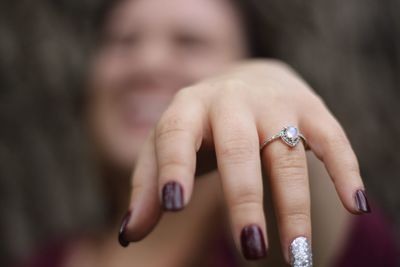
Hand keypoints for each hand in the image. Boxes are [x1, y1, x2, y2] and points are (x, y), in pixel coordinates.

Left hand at [119, 59, 367, 262]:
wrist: (247, 81)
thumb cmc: (200, 124)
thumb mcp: (168, 144)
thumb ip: (149, 184)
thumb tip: (130, 232)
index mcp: (189, 107)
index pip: (176, 135)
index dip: (173, 167)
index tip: (173, 205)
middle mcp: (231, 100)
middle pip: (238, 150)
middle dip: (244, 198)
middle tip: (249, 248)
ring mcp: (275, 103)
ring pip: (287, 155)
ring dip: (294, 205)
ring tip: (297, 256)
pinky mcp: (311, 108)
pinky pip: (332, 139)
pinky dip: (345, 171)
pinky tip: (355, 206)